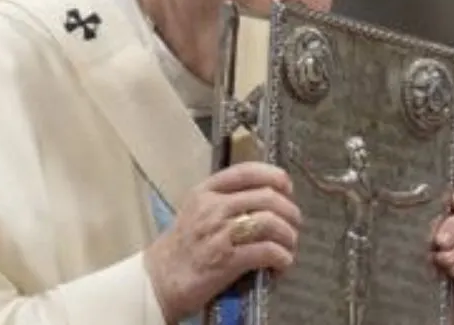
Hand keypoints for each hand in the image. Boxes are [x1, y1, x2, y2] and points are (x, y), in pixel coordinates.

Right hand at [144, 162, 301, 322]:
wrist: (158, 281)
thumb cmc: (181, 247)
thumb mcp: (195, 211)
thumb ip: (224, 199)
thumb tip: (264, 197)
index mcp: (205, 192)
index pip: (246, 172)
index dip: (273, 175)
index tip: (287, 186)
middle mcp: (213, 208)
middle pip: (266, 197)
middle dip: (289, 211)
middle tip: (294, 224)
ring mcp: (219, 234)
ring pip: (270, 222)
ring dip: (289, 236)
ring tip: (289, 246)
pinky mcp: (227, 260)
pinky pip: (266, 251)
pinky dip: (282, 257)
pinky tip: (282, 263)